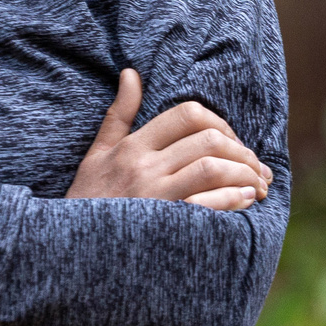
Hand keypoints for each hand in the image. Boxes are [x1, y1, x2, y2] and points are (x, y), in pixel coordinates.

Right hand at [67, 69, 271, 210]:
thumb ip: (119, 115)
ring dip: (245, 174)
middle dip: (243, 152)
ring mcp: (154, 198)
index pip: (187, 114)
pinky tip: (246, 201)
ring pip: (213, 169)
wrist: (68, 251)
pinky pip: (207, 205)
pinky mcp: (165, 228)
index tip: (232, 142)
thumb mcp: (97, 154)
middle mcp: (144, 168)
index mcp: (132, 147)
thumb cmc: (87, 201)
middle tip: (257, 168)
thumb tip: (131, 73)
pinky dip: (234, 199)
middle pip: (209, 141)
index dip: (220, 122)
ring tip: (257, 186)